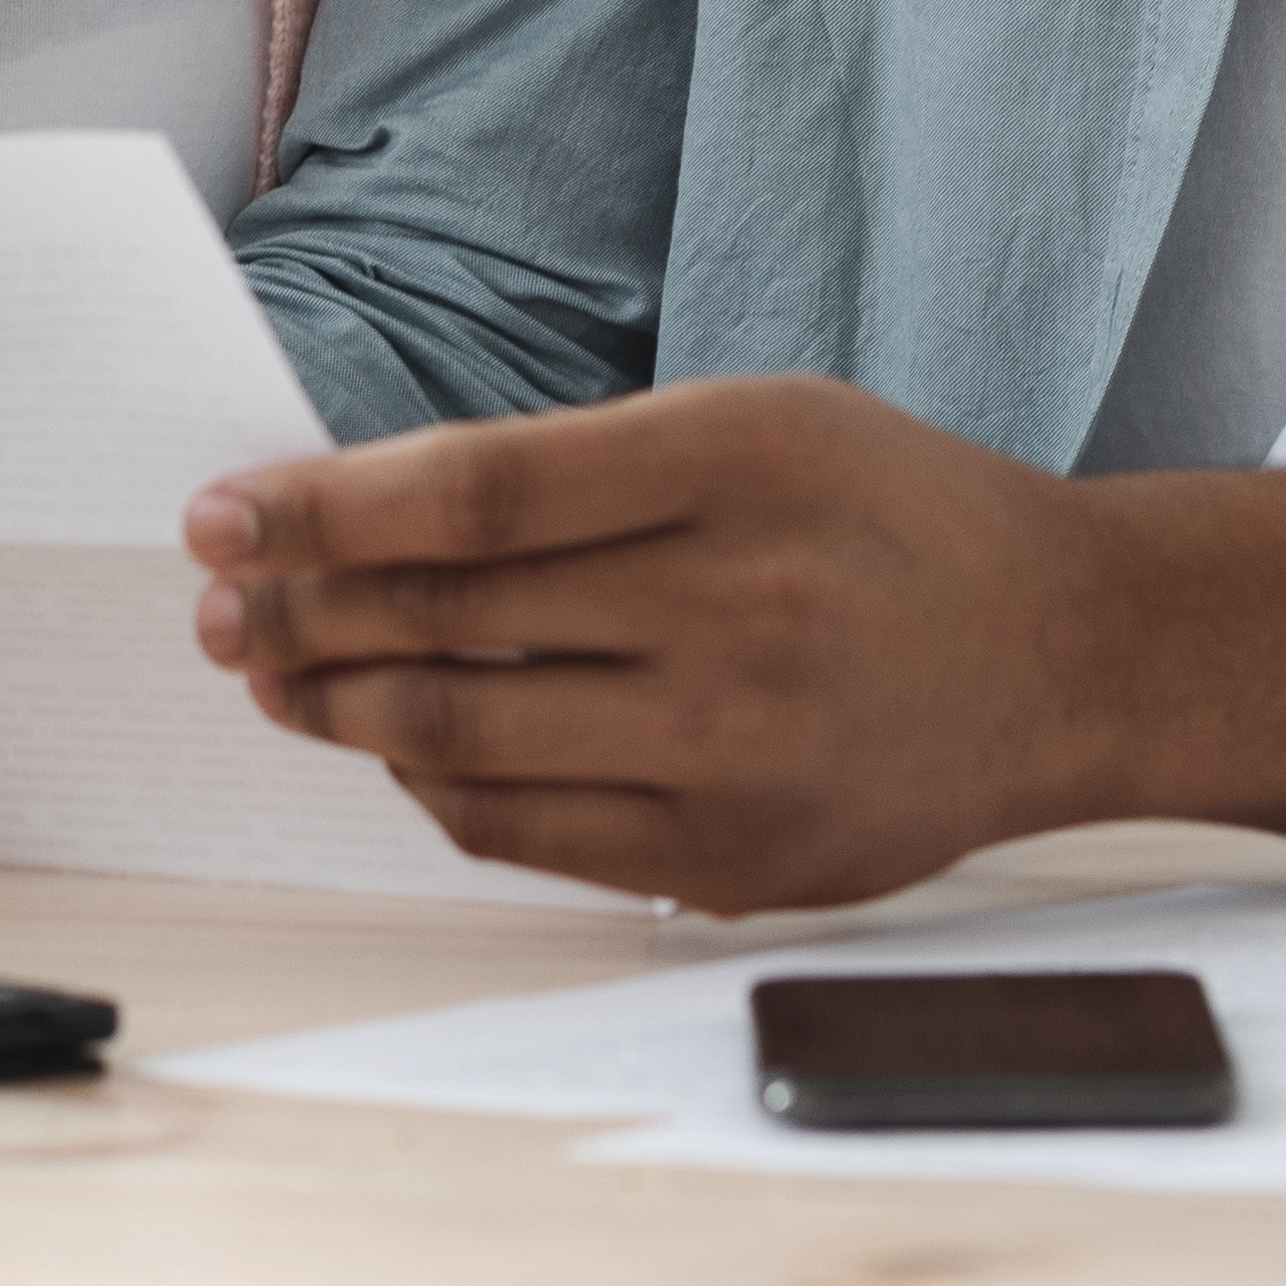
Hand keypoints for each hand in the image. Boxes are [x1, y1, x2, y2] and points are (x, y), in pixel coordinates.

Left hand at [184, 375, 1134, 910]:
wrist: (1069, 654)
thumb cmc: (888, 515)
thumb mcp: (755, 424)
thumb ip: (579, 469)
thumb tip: (362, 514)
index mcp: (738, 462)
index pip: (477, 495)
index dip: (324, 508)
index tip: (218, 512)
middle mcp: (740, 609)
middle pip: (452, 621)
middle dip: (299, 611)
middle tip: (216, 602)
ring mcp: (741, 751)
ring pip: (470, 738)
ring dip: (340, 707)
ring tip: (273, 673)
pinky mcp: (739, 860)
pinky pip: (531, 835)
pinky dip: (436, 787)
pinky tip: (391, 743)